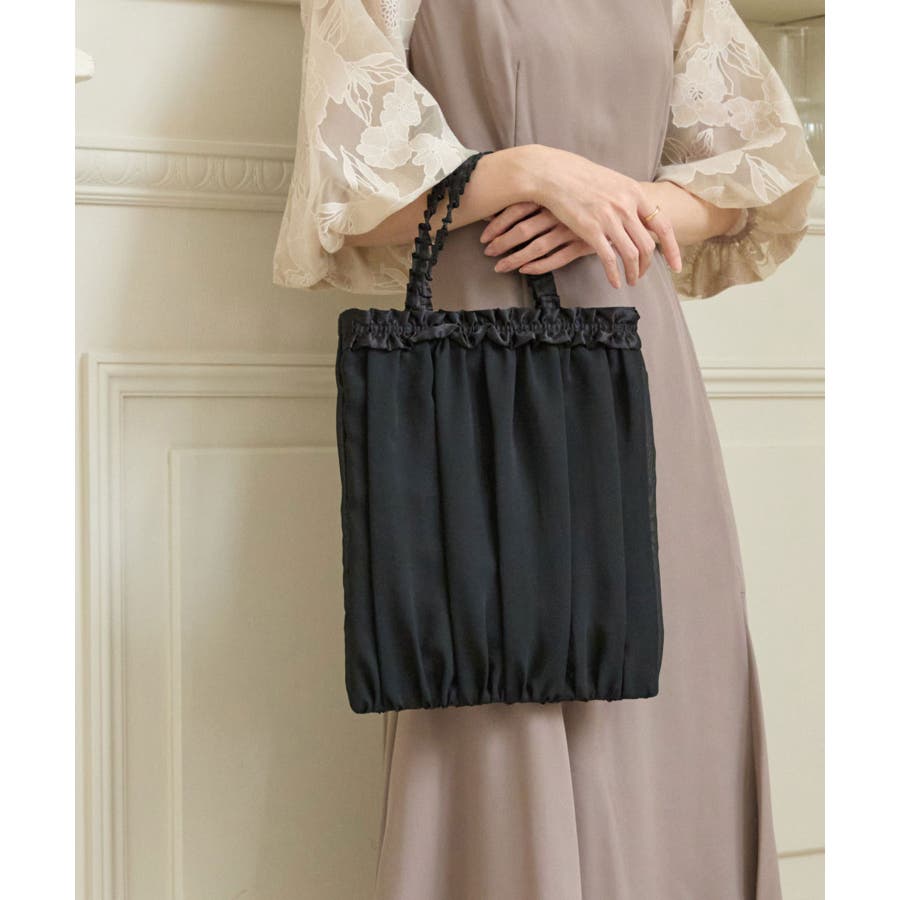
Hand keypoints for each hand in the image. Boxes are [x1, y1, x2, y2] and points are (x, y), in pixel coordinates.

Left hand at [480, 202, 600, 277]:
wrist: (625, 205)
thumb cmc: (588, 196)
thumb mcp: (563, 191)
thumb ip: (541, 197)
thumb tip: (507, 200)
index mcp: (551, 195)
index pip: (516, 209)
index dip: (497, 224)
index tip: (483, 236)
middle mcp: (559, 212)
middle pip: (522, 230)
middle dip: (501, 243)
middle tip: (487, 253)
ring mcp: (571, 228)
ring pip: (536, 247)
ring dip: (514, 259)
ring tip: (500, 268)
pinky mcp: (583, 244)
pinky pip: (556, 258)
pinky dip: (538, 266)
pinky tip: (525, 271)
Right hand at [495, 145, 681, 288]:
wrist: (553, 173)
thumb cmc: (578, 176)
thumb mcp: (611, 181)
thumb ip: (626, 198)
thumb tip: (635, 213)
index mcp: (634, 193)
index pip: (663, 225)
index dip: (672, 248)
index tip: (676, 265)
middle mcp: (626, 206)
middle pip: (648, 244)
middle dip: (648, 265)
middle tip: (642, 275)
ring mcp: (610, 218)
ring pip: (632, 254)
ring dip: (633, 272)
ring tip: (630, 281)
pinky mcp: (591, 230)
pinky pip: (609, 259)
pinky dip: (615, 274)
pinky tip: (615, 282)